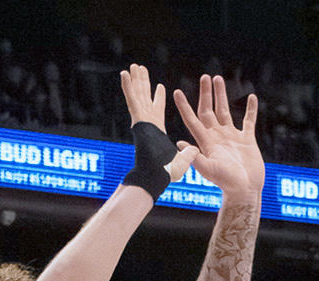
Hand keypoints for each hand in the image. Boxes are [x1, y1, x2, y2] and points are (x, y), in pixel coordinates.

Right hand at [118, 65, 198, 181]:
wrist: (156, 176)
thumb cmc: (166, 174)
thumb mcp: (181, 161)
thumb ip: (187, 154)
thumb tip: (194, 149)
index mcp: (157, 129)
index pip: (158, 109)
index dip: (159, 97)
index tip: (160, 87)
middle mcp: (148, 122)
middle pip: (145, 97)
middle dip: (143, 83)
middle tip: (141, 69)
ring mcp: (142, 119)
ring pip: (138, 95)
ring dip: (135, 80)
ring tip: (133, 66)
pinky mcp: (138, 119)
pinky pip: (132, 99)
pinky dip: (128, 87)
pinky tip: (124, 74)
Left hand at [173, 75, 262, 198]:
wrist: (245, 191)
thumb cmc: (226, 183)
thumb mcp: (208, 169)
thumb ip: (195, 156)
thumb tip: (178, 143)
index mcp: (207, 142)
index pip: (193, 120)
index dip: (184, 106)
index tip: (177, 92)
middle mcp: (217, 136)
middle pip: (208, 110)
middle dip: (206, 93)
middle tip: (204, 77)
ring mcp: (232, 137)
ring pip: (225, 111)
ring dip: (221, 95)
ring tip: (218, 79)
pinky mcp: (247, 140)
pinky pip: (248, 121)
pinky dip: (250, 109)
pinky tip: (251, 97)